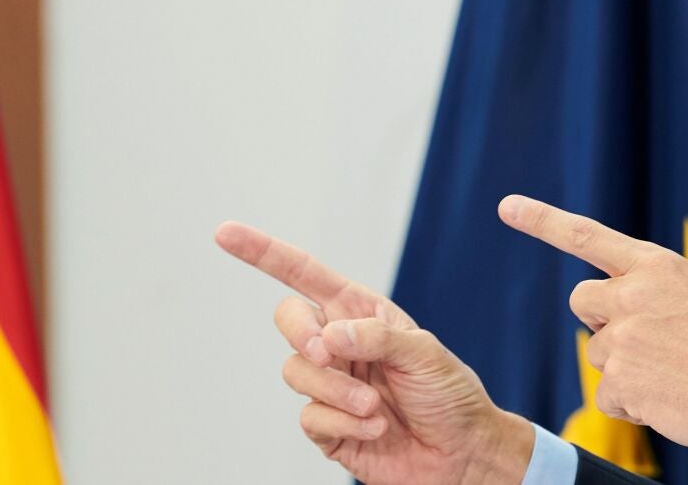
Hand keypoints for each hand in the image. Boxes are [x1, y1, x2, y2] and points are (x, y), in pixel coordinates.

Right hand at [214, 222, 534, 484]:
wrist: (462, 454)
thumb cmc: (451, 395)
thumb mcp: (425, 353)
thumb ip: (376, 337)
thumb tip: (328, 334)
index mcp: (361, 312)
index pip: (304, 274)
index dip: (263, 252)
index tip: (225, 232)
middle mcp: (339, 344)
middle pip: (288, 320)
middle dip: (302, 334)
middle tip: (328, 354)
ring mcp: (329, 387)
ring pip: (296, 372)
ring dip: (336, 390)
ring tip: (376, 405)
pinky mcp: (326, 428)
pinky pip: (309, 418)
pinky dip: (343, 423)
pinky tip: (375, 427)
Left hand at [498, 195, 687, 452]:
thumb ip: (645, 294)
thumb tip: (602, 319)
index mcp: (655, 266)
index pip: (585, 236)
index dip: (541, 220)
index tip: (506, 205)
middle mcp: (634, 292)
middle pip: (582, 301)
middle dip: (604, 321)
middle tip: (651, 339)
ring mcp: (624, 336)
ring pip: (599, 353)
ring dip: (626, 369)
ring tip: (673, 373)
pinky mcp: (621, 379)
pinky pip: (608, 396)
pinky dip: (633, 405)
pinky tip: (668, 399)